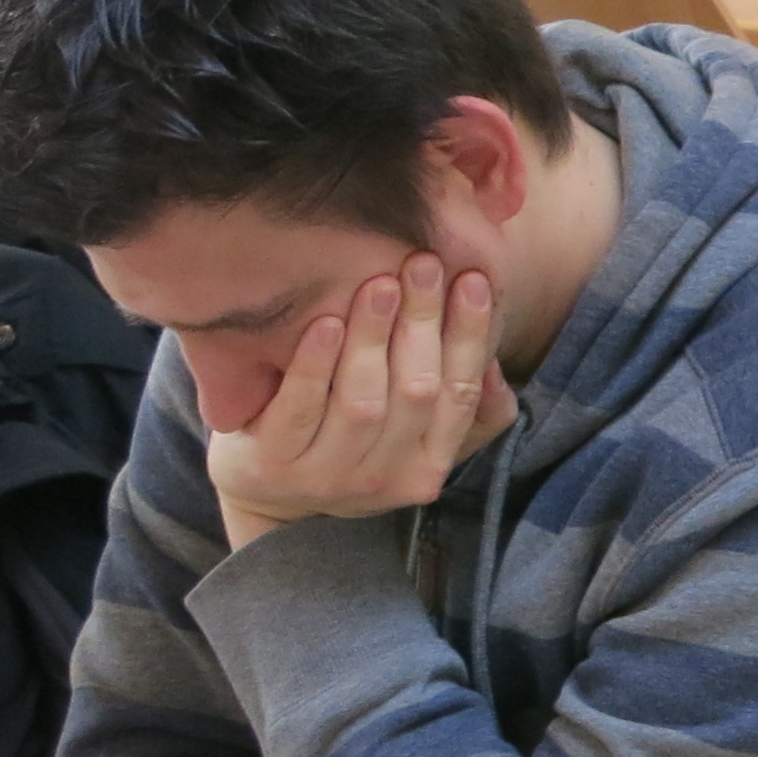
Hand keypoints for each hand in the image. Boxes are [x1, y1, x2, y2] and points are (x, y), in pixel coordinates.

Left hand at [207, 255, 514, 547]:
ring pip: (364, 403)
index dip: (469, 337)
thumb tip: (492, 367)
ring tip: (379, 283)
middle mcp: (384, 479)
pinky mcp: (275, 467)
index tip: (472, 280)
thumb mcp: (409, 435)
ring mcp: (328, 477)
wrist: (265, 492)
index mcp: (427, 467)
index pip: (461, 396)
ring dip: (374, 338)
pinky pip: (302, 409)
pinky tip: (326, 322)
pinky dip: (316, 364)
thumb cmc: (344, 442)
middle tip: (423, 264)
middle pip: (417, 393)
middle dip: (423, 324)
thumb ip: (460, 409)